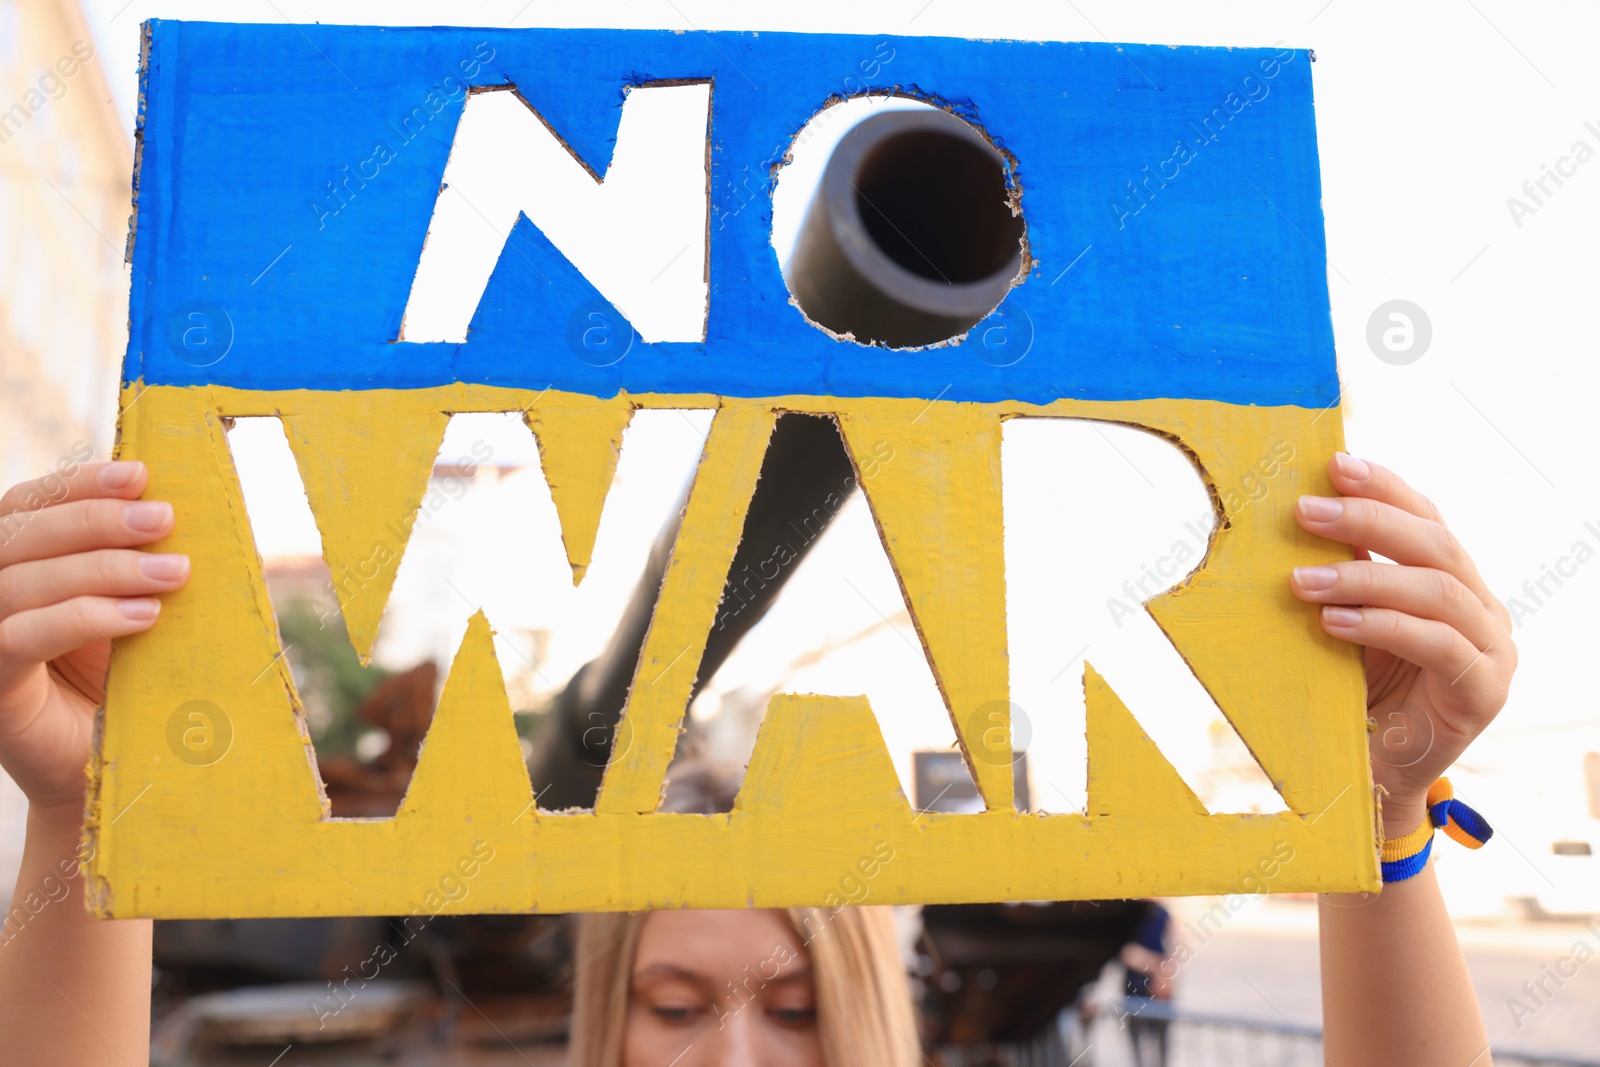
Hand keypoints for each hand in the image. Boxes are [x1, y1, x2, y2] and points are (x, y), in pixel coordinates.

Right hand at [0, 461, 187, 822]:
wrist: (116, 768)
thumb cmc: (130, 678)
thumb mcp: (134, 605)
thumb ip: (140, 559)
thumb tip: (181, 507)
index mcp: (14, 565)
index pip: (26, 505)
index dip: (77, 483)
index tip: (141, 474)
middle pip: (17, 535)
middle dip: (95, 519)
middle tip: (164, 518)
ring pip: (19, 581)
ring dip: (102, 568)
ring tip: (173, 572)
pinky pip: (21, 636)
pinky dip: (84, 617)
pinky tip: (144, 616)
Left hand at [1290, 453, 1514, 834]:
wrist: (1376, 772)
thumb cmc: (1358, 690)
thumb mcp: (1347, 621)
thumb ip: (1342, 573)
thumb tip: (1296, 514)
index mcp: (1453, 580)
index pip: (1427, 517)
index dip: (1385, 487)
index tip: (1334, 463)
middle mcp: (1483, 607)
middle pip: (1436, 544)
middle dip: (1370, 519)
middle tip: (1307, 509)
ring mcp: (1493, 648)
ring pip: (1437, 591)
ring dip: (1364, 577)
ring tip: (1302, 579)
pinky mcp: (1484, 690)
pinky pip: (1438, 645)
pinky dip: (1383, 627)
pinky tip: (1334, 622)